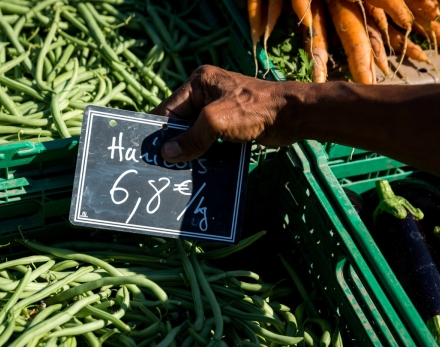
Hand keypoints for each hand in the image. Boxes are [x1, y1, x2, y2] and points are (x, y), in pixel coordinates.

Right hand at [150, 65, 297, 162]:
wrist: (291, 115)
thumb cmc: (253, 110)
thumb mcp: (215, 122)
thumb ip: (191, 138)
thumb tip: (168, 154)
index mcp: (199, 82)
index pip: (169, 108)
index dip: (160, 130)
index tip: (148, 151)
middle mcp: (206, 92)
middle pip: (181, 121)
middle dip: (175, 142)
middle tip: (162, 165)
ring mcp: (219, 108)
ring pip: (195, 132)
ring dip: (190, 149)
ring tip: (178, 170)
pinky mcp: (230, 123)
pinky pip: (209, 139)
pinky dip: (204, 151)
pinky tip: (197, 167)